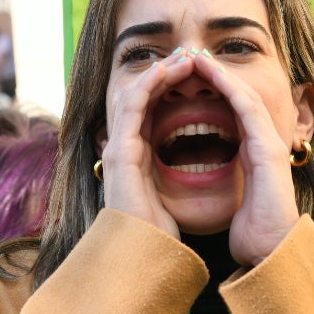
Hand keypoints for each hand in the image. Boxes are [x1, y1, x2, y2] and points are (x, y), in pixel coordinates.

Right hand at [99, 48, 200, 238]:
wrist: (142, 257)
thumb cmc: (158, 236)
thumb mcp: (168, 200)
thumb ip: (171, 180)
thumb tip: (189, 172)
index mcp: (136, 161)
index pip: (149, 114)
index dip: (169, 91)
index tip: (195, 76)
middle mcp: (123, 151)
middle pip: (140, 100)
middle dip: (164, 75)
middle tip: (190, 57)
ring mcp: (118, 149)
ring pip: (135, 95)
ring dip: (159, 72)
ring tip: (184, 56)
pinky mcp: (120, 151)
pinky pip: (133, 105)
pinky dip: (150, 84)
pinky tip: (168, 70)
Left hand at [185, 49, 303, 267]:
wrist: (273, 252)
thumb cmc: (255, 233)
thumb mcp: (236, 201)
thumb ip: (231, 184)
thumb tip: (213, 183)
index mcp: (255, 155)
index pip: (234, 112)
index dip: (215, 90)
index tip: (189, 77)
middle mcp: (265, 143)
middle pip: (240, 97)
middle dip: (217, 74)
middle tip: (191, 55)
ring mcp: (270, 143)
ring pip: (245, 94)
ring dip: (221, 72)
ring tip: (197, 55)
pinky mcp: (268, 148)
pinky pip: (247, 108)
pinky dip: (230, 86)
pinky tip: (211, 71)